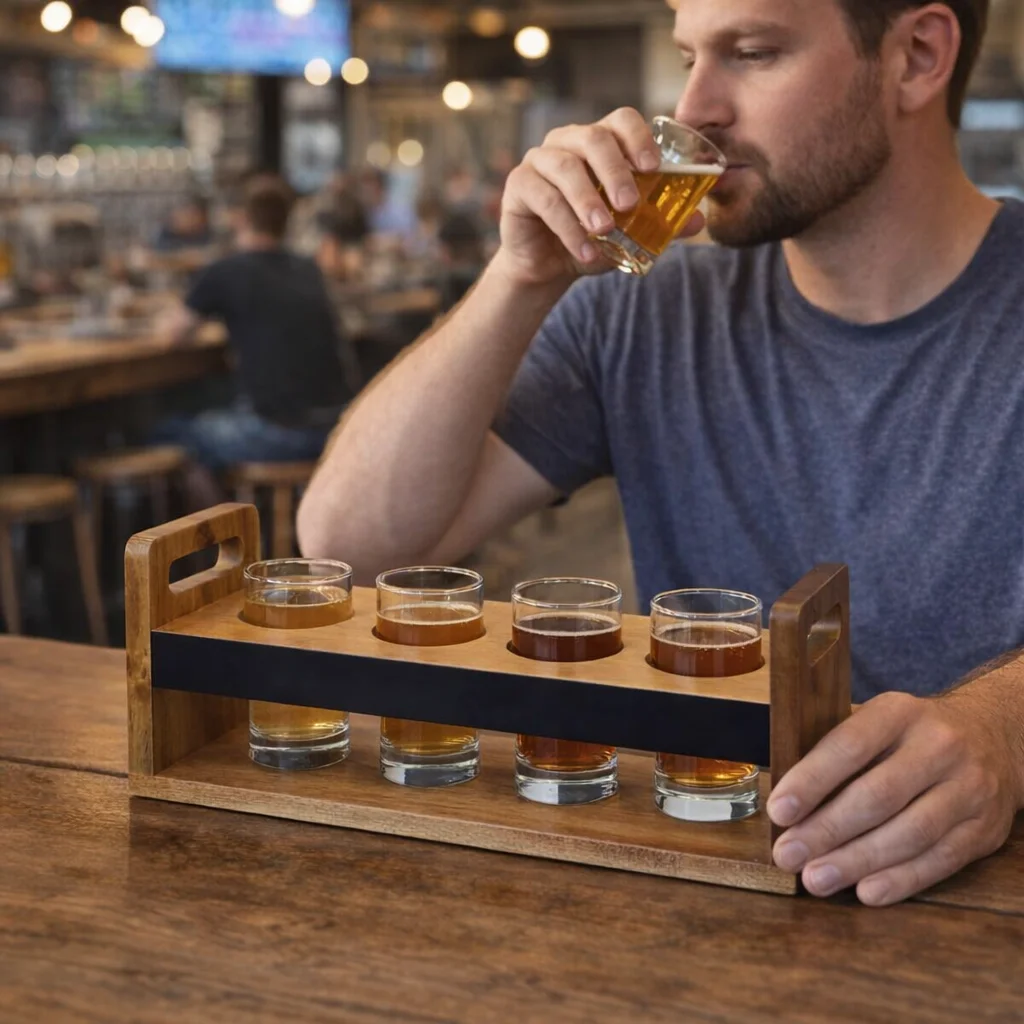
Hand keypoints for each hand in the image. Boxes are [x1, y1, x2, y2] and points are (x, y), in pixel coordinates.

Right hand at [495, 107, 705, 287]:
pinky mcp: (518, 185)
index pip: (621, 121)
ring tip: (604, 231)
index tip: (653, 167)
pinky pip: (544, 198)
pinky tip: (583, 250)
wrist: (548, 266)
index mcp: (600, 142)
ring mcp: (540, 160)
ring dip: (588, 200)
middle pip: (593, 138)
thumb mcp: (630, 232)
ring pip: (565, 167)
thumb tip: (698, 222)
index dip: (638, 138)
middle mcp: (568, 142)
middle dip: (615, 171)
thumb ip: (661, 223)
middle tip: (630, 204)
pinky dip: (566, 226)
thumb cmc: (591, 237)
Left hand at [767, 691, 1020, 905]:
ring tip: (815, 879)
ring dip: (857, 862)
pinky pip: (940, 860)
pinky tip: (866, 891)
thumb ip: (836, 752)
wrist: (993, 738)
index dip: (811, 781)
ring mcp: (969, 788)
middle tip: (788, 855)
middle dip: (827, 830)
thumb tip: (785, 802)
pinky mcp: (985, 828)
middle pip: (877, 796)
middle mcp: (939, 746)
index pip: (849, 746)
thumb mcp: (877, 722)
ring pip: (909, 834)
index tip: (779, 811)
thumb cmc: (910, 736)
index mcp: (899, 712)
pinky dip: (900, 880)